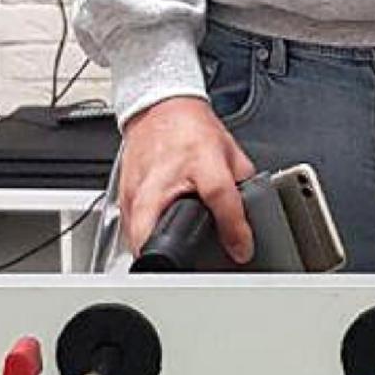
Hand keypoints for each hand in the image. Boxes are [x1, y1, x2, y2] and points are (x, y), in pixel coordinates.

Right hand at [119, 94, 257, 264]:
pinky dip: (140, 238)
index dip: (233, 228)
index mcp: (200, 161)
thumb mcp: (230, 152)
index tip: (241, 249)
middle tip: (188, 266)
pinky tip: (155, 236)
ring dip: (153, 251)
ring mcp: (138, 186)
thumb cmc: (192, 127)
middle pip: (153, 227)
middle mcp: (163, 176)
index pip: (218, 195)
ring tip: (171, 257)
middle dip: (170, 255)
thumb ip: (243, 184)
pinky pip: (127, 227)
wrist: (161, 107)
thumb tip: (252, 217)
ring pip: (134, 235)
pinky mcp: (123, 193)